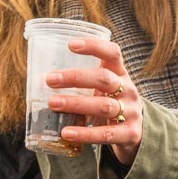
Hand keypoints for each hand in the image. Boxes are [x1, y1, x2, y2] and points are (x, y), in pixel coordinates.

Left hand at [45, 37, 142, 165]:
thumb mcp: (103, 89)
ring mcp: (131, 112)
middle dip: (75, 78)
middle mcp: (128, 90)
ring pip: (103, 106)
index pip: (112, 53)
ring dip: (76, 104)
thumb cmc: (111, 104)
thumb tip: (38, 80)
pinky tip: (66, 132)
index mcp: (120, 73)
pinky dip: (85, 133)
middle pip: (103, 79)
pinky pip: (105, 134)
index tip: (70, 44)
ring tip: (52, 104)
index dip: (94, 46)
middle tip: (49, 79)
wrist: (139, 133)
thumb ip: (82, 82)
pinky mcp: (130, 134)